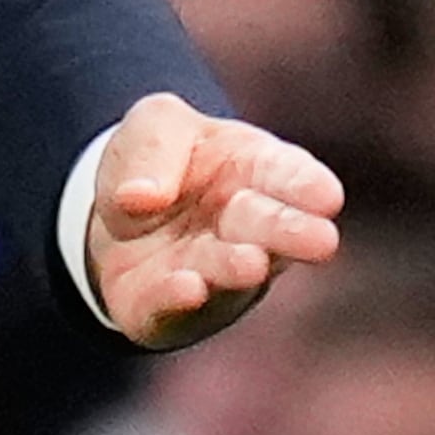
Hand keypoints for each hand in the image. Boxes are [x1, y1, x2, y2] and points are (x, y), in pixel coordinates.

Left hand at [85, 94, 343, 348]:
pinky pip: (169, 308)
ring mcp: (208, 274)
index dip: (307, 187)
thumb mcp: (154, 126)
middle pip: (270, 229)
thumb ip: (153, 149)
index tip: (327, 195)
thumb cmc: (156, 164)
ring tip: (250, 264)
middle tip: (321, 241)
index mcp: (255, 170)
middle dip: (290, 233)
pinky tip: (188, 289)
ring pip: (225, 273)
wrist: (108, 216)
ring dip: (236, 269)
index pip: (289, 175)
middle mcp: (243, 229)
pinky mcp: (163, 309)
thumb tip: (139, 196)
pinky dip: (176, 300)